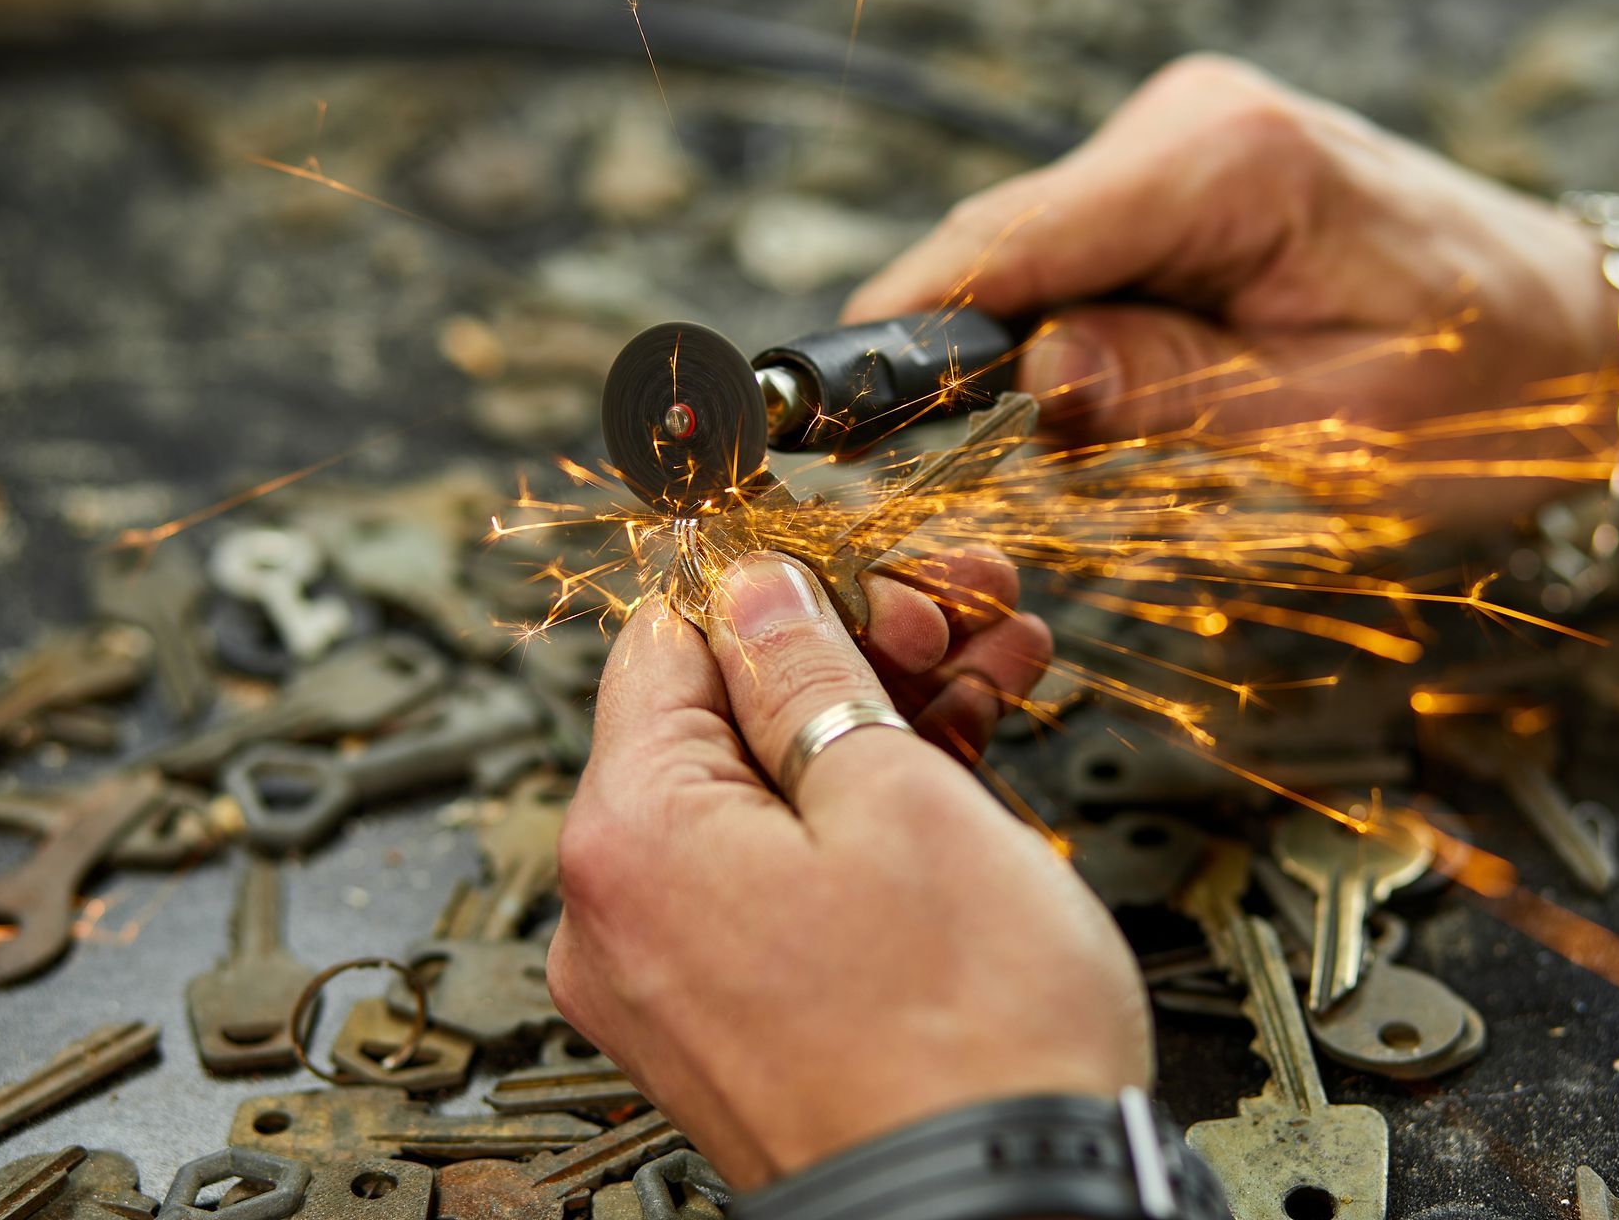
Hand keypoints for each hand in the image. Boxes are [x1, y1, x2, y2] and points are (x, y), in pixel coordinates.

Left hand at [547, 552, 1149, 1189]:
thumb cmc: (969, 1043)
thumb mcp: (899, 799)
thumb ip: (809, 676)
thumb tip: (757, 592)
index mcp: (630, 837)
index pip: (668, 643)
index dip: (784, 589)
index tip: (878, 574)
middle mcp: (621, 914)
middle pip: (727, 720)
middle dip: (858, 652)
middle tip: (968, 616)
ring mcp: (673, 979)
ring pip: (769, 797)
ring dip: (879, 725)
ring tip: (997, 676)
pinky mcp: (733, 1023)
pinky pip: (782, 881)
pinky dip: (861, 822)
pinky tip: (961, 765)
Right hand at [846, 55, 1618, 516]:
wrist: (1579, 332)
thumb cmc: (1488, 385)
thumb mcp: (1331, 426)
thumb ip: (1170, 393)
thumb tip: (1028, 379)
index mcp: (1229, 165)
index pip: (1012, 239)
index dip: (903, 325)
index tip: (824, 405)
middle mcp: (1192, 126)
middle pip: (1003, 245)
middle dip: (955, 359)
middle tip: (913, 469)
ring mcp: (1183, 146)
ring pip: (1030, 260)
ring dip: (1017, 361)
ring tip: (1067, 452)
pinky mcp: (1183, 186)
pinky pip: (1078, 265)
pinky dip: (1064, 343)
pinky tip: (1103, 405)